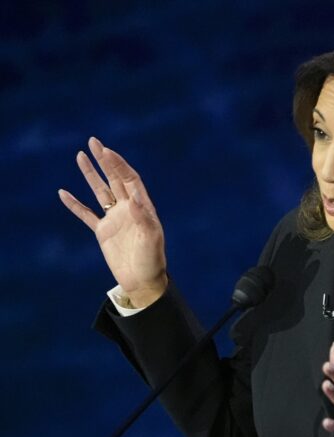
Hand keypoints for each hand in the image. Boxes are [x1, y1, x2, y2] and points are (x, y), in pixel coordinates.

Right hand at [59, 137, 167, 306]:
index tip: (106, 152)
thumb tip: (133, 200)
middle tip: (93, 141)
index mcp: (143, 207)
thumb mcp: (152, 239)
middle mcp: (129, 209)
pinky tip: (63, 192)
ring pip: (100, 192)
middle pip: (114, 179)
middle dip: (105, 161)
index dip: (118, 165)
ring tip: (80, 155)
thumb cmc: (152, 261)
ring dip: (91, 175)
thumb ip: (143, 219)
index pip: (129, 179)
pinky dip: (75, 204)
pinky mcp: (103, 232)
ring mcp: (115, 219)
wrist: (143, 281)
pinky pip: (86, 215)